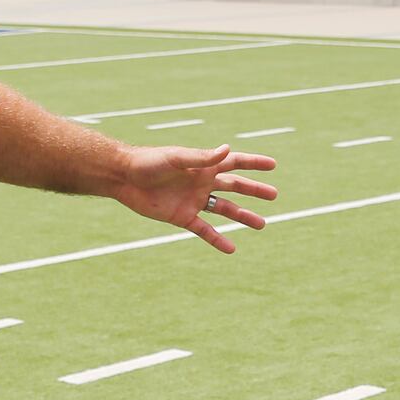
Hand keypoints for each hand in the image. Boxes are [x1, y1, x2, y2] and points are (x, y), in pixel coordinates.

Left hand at [110, 144, 278, 252]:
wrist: (125, 178)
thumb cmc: (149, 161)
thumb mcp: (177, 157)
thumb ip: (202, 157)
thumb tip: (228, 150)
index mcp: (203, 165)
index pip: (234, 162)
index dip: (254, 163)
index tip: (273, 165)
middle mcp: (202, 182)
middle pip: (235, 187)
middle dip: (254, 190)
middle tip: (274, 195)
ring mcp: (194, 200)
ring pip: (225, 210)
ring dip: (243, 216)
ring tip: (262, 224)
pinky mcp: (183, 217)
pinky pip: (205, 230)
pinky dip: (218, 240)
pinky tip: (232, 249)